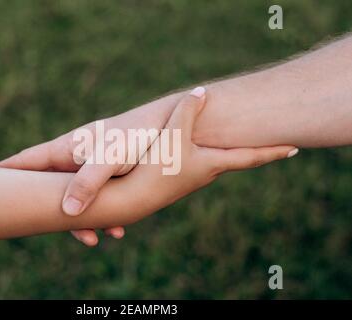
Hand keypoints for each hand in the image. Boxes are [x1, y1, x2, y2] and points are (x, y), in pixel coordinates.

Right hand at [0, 95, 177, 245]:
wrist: (171, 123)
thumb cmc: (139, 135)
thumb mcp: (112, 158)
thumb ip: (89, 181)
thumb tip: (67, 212)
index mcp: (67, 148)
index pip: (26, 161)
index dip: (4, 171)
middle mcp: (75, 155)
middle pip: (45, 182)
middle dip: (38, 205)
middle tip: (29, 224)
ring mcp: (91, 163)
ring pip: (73, 194)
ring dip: (79, 218)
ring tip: (93, 239)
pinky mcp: (109, 171)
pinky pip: (96, 196)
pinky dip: (100, 213)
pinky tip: (116, 228)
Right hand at [124, 87, 297, 216]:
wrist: (132, 198)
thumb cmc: (156, 167)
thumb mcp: (173, 135)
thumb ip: (187, 111)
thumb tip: (202, 91)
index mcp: (213, 164)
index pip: (252, 157)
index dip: (273, 152)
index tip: (295, 149)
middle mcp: (207, 173)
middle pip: (238, 159)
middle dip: (255, 150)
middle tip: (272, 143)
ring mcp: (192, 178)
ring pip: (217, 160)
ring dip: (230, 151)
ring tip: (238, 141)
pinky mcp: (177, 178)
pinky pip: (200, 161)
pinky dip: (208, 152)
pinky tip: (199, 147)